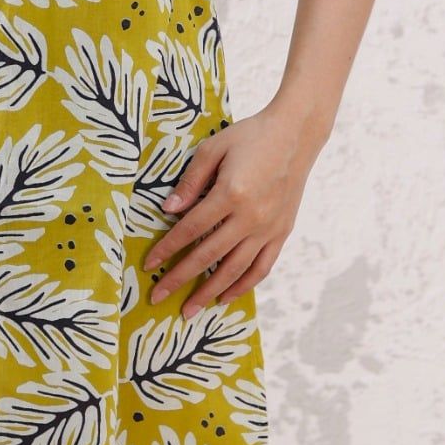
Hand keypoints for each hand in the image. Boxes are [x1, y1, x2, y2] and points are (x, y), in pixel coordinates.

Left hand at [141, 97, 329, 316]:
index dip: (167, 249)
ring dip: (210, 292)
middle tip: (158, 297)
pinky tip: (225, 296)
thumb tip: (169, 209)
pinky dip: (243, 285)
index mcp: (231, 194)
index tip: (148, 264)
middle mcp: (251, 217)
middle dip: (180, 279)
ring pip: (235, 269)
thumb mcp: (213, 149)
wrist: (295, 135)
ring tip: (190, 310)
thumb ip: (190, 181)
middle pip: (208, 256)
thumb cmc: (250, 137)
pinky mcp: (282, 232)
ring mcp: (269, 228)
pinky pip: (261, 267)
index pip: (190, 230)